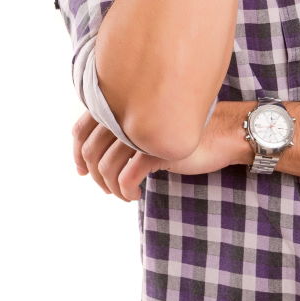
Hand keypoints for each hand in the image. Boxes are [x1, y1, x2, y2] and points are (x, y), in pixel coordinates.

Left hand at [73, 103, 246, 201]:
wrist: (222, 132)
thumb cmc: (183, 129)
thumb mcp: (149, 124)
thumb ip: (125, 126)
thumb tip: (95, 152)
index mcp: (122, 104)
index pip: (81, 128)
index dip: (77, 153)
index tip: (82, 171)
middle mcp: (128, 113)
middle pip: (90, 150)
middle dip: (95, 175)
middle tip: (108, 188)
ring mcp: (141, 130)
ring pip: (106, 167)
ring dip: (111, 187)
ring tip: (124, 194)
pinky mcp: (156, 149)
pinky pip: (126, 178)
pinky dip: (125, 192)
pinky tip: (134, 196)